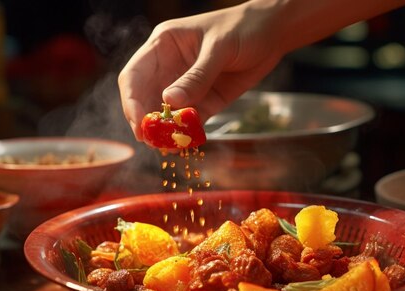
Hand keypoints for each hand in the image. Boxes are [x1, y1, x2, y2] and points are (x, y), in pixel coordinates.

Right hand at [118, 1, 283, 139]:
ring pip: (167, 114)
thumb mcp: (219, 48)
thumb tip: (169, 101)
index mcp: (162, 45)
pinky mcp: (204, 101)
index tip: (140, 123)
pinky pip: (190, 122)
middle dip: (146, 122)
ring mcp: (186, 87)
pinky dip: (187, 134)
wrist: (272, 34)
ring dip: (166, 132)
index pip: (134, 75)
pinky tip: (187, 144)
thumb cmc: (243, 28)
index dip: (131, 101)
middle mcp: (168, 67)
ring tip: (170, 148)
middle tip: (153, 142)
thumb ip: (196, 76)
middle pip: (144, 99)